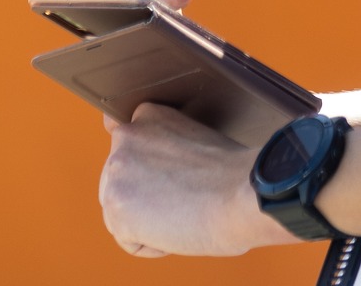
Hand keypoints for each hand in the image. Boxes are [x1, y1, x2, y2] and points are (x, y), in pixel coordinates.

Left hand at [97, 102, 298, 256]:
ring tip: (186, 210)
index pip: (128, 148)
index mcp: (148, 115)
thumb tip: (151, 171)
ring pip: (125, 214)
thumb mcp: (196, 141)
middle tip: (187, 198)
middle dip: (149, 197)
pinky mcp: (115, 211)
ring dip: (152, 221)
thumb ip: (165, 147)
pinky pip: (131, 241)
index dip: (153, 171)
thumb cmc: (235, 174)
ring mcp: (114, 174)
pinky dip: (155, 244)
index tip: (173, 177)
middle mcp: (124, 139)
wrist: (245, 193)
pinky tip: (180, 227)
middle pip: (123, 184)